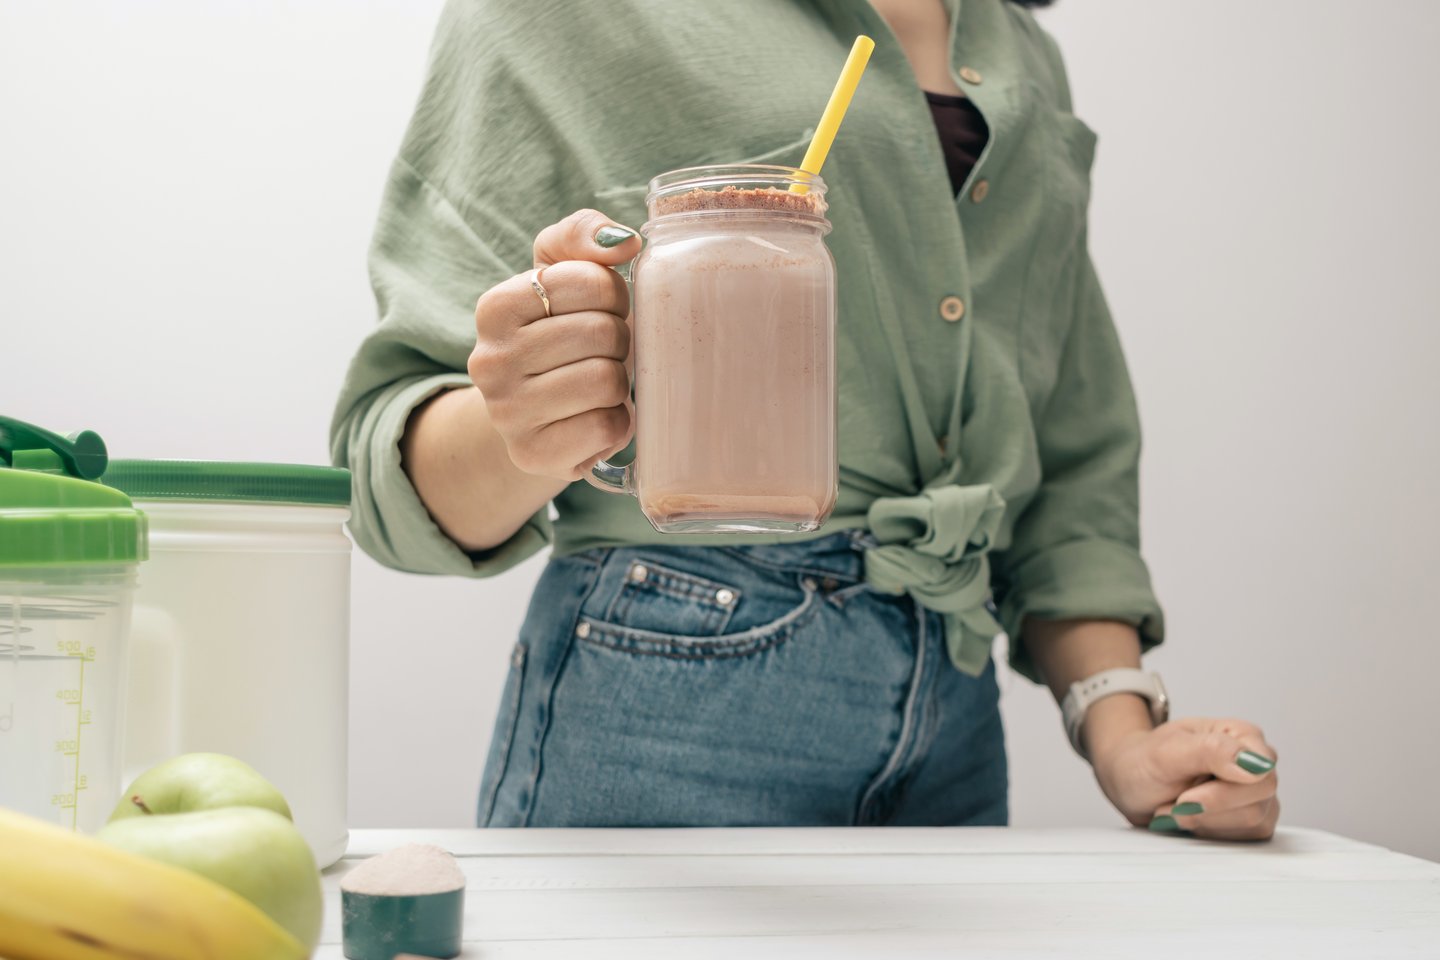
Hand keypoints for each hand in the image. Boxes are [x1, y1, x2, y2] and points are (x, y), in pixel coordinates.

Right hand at [469, 209, 642, 480]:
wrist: (535, 416)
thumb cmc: (559, 335)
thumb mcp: (561, 271)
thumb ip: (583, 234)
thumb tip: (623, 242)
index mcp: (495, 307)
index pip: (586, 281)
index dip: (612, 294)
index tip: (600, 310)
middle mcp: (489, 360)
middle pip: (600, 333)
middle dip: (618, 340)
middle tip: (602, 352)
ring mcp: (507, 413)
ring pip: (605, 381)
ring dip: (618, 382)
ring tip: (598, 383)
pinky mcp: (534, 454)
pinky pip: (606, 427)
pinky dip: (617, 422)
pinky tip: (595, 417)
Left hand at [1090, 716, 1278, 840]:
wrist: (1129, 779)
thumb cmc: (1145, 760)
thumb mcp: (1168, 751)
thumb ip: (1212, 751)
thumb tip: (1256, 764)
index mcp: (1242, 736)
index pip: (1262, 774)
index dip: (1225, 794)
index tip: (1187, 797)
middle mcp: (1254, 764)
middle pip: (1257, 804)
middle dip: (1208, 810)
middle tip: (1176, 802)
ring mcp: (1254, 794)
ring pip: (1252, 824)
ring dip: (1205, 822)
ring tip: (1177, 806)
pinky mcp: (1247, 819)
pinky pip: (1244, 838)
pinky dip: (1209, 833)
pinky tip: (1189, 818)